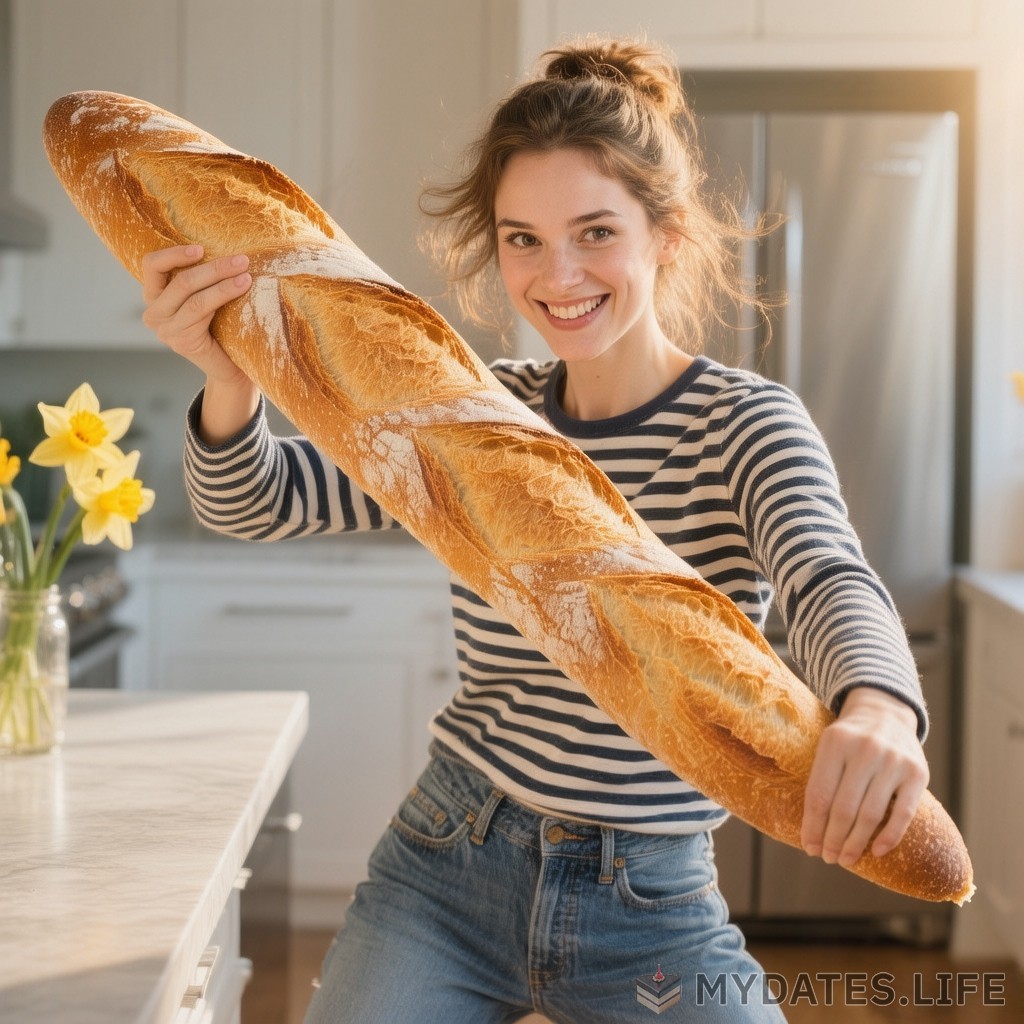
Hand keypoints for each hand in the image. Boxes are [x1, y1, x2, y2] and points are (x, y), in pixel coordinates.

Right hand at [141, 244, 251, 382]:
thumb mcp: (204, 298)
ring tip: (247, 275)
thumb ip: (202, 279)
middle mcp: (154, 313)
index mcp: (155, 296)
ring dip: (223, 282)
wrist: (229, 367)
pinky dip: (223, 295)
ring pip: (194, 296)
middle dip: (214, 267)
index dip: (174, 253)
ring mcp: (165, 330)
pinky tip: (241, 287)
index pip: (151, 265)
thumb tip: (226, 248)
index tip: (201, 248)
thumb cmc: (220, 328)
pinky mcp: (181, 341)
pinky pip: (202, 311)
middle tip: (242, 259)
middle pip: (180, 280)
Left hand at [801, 687, 927, 866]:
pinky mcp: (917, 773)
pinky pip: (903, 814)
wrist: (885, 712)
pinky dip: (889, 837)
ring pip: (871, 814)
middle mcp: (865, 749)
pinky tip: (877, 852)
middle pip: (844, 808)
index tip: (810, 848)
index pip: (819, 794)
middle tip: (828, 857)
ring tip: (846, 858)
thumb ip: (821, 782)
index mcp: (835, 742)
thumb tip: (811, 834)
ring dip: (856, 843)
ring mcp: (894, 761)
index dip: (813, 826)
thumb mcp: (829, 748)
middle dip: (833, 839)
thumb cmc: (849, 740)